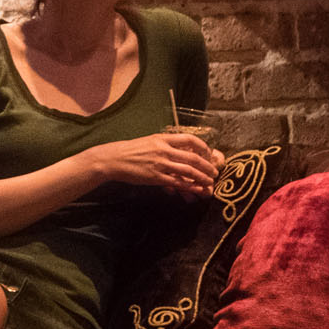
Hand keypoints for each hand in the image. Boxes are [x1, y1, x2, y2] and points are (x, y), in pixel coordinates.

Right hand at [86, 132, 221, 197]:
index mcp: (162, 138)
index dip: (202, 146)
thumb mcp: (149, 141)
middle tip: (214, 172)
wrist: (114, 159)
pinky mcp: (155, 177)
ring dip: (202, 177)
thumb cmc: (131, 150)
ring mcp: (160, 164)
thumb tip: (181, 151)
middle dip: (207, 166)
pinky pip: (177, 182)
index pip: (189, 139)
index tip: (208, 153)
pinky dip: (189, 186)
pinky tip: (196, 189)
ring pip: (188, 171)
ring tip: (210, 182)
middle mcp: (163, 149)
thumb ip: (165, 145)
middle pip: (192, 157)